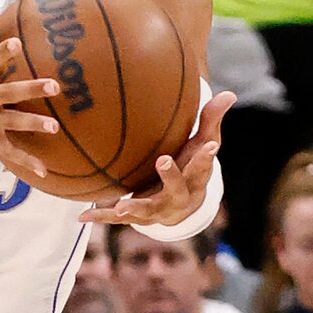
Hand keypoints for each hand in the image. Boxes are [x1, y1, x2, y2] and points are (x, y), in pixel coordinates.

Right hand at [0, 0, 62, 179]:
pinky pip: (5, 150)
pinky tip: (43, 171)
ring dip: (30, 125)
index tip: (19, 43)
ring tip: (54, 126)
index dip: (2, 52)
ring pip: (7, 123)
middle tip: (56, 85)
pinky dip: (23, 160)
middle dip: (28, 90)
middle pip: (4, 94)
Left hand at [80, 88, 234, 225]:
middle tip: (163, 160)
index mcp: (195, 180)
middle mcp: (178, 198)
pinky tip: (82, 217)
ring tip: (121, 207)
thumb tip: (230, 93)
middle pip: (177, 189)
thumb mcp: (202, 144)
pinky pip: (117, 219)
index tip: (211, 145)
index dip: (207, 157)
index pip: (204, 167)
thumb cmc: (190, 165)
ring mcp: (157, 210)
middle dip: (172, 176)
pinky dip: (100, 217)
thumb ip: (211, 120)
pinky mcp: (137, 216)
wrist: (179, 205)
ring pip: (147, 210)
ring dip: (134, 208)